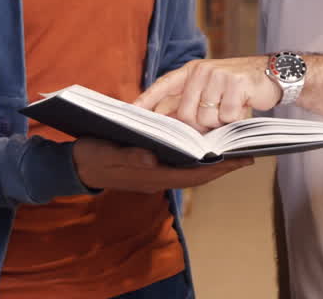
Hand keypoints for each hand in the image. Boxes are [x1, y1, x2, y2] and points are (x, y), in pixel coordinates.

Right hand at [72, 136, 252, 192]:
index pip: (195, 174)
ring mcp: (154, 175)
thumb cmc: (91, 156)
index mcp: (152, 176)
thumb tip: (153, 158)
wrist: (74, 165)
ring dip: (211, 160)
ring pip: (191, 170)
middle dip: (223, 164)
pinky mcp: (150, 168)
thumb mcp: (108, 153)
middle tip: (248, 150)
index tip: (244, 158)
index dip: (221, 167)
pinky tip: (203, 144)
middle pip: (198, 174)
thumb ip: (129, 156)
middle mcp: (158, 178)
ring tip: (231, 146)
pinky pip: (180, 164)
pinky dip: (195, 155)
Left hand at [135, 56, 281, 131]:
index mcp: (192, 70)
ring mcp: (218, 75)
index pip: (164, 85)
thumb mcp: (211, 88)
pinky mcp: (235, 83)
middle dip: (199, 126)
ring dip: (220, 122)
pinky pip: (226, 117)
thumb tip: (167, 120)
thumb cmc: (238, 87)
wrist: (272, 74)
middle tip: (216, 120)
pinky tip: (243, 106)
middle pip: (185, 114)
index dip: (146, 99)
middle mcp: (202, 70)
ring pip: (206, 118)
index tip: (130, 111)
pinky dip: (236, 119)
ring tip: (231, 109)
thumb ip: (190, 101)